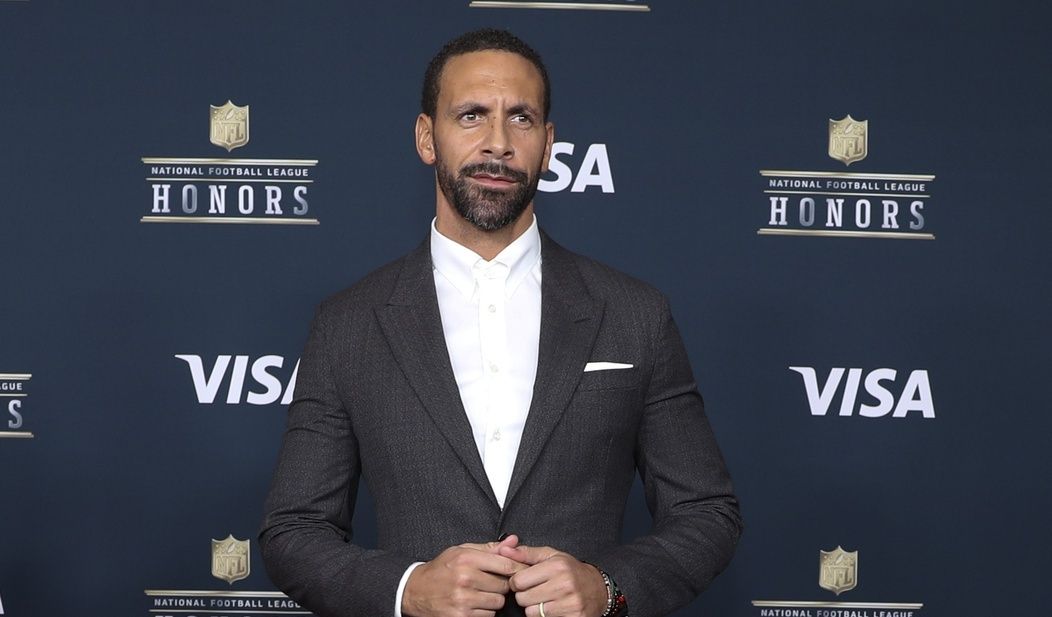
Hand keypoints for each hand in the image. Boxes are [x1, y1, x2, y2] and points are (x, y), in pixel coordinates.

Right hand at [402, 535, 525, 616]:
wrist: (415, 591)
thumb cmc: (441, 569)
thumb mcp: (462, 551)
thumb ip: (490, 548)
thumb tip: (514, 540)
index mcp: (466, 558)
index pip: (506, 564)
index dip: (518, 568)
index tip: (522, 571)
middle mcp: (465, 578)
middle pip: (504, 585)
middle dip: (502, 584)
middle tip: (491, 582)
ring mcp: (463, 599)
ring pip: (498, 602)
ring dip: (493, 599)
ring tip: (480, 592)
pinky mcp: (461, 616)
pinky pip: (488, 615)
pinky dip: (484, 611)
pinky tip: (473, 603)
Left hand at [498, 544, 607, 616]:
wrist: (598, 589)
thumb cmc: (570, 570)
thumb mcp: (551, 555)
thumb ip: (526, 553)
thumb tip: (503, 550)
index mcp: (556, 566)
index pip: (518, 581)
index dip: (517, 582)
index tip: (524, 581)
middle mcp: (564, 584)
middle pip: (523, 598)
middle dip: (524, 596)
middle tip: (535, 591)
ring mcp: (570, 603)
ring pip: (532, 612)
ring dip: (533, 608)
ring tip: (543, 599)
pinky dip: (545, 616)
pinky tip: (553, 607)